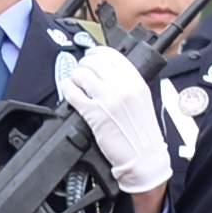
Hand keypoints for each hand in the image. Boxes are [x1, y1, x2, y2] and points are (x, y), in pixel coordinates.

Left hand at [57, 42, 173, 194]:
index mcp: (137, 82)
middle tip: (82, 71)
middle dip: (84, 64)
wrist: (144, 159)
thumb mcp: (142, 100)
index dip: (97, 53)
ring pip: (81, 74)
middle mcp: (123, 87)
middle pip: (94, 61)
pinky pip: (73, 92)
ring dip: (74, 76)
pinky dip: (67, 89)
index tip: (91, 56)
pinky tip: (70, 92)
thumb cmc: (143, 134)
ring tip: (75, 83)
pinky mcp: (94, 114)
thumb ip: (127, 83)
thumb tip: (106, 71)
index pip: (112, 55)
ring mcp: (108, 99)